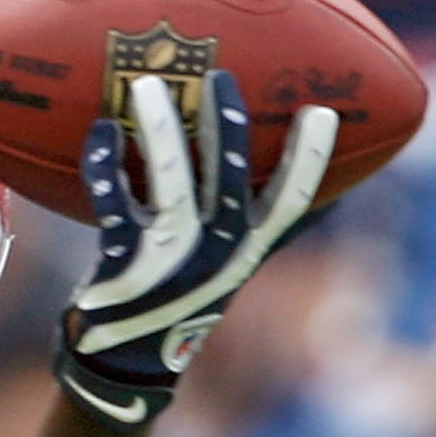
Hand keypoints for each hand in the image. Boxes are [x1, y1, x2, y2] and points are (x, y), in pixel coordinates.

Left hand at [55, 70, 337, 427]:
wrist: (123, 362)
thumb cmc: (178, 305)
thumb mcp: (231, 270)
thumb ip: (271, 231)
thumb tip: (336, 196)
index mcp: (245, 250)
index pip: (291, 202)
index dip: (309, 159)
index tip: (323, 112)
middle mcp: (214, 251)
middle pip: (229, 174)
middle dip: (226, 121)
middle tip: (219, 74)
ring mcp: (169, 256)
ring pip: (170, 177)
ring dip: (159, 126)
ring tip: (146, 85)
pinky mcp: (123, 261)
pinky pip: (112, 200)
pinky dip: (104, 164)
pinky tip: (99, 130)